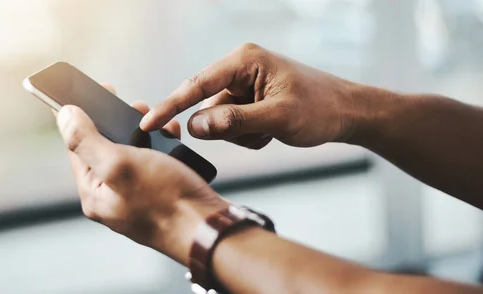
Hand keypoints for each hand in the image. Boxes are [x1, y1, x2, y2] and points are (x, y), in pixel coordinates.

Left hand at [55, 84, 228, 264]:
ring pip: (132, 154)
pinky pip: (154, 163)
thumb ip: (87, 140)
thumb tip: (64, 116)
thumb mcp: (119, 164)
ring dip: (143, 132)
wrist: (208, 227)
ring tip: (158, 121)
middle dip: (119, 122)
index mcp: (94, 194)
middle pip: (106, 148)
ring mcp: (137, 197)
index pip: (77, 147)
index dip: (82, 116)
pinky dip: (161, 147)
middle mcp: (112, 197)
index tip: (91, 91)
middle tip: (135, 105)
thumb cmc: (166, 200)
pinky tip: (171, 137)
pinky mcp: (160, 194)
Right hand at [140, 43, 358, 148]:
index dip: (171, 106)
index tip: (148, 124)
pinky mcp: (249, 100)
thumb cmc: (320, 108)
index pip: (197, 84)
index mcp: (244, 60)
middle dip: (225, 128)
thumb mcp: (277, 117)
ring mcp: (244, 85)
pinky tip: (271, 132)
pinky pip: (232, 125)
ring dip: (240, 134)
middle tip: (257, 133)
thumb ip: (233, 121)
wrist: (348, 112)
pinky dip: (247, 136)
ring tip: (270, 132)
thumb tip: (195, 126)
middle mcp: (240, 68)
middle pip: (207, 105)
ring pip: (219, 120)